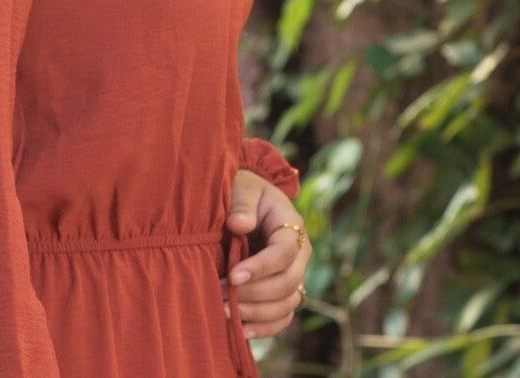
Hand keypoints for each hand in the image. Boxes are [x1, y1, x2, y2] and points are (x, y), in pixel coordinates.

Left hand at [220, 167, 309, 339]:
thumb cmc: (242, 191)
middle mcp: (299, 255)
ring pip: (287, 304)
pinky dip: (266, 328)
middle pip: (288, 283)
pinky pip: (282, 317)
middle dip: (254, 293)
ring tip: (225, 311)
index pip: (284, 253)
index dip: (261, 268)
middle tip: (221, 294)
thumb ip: (241, 203)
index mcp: (292, 226)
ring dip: (256, 312)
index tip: (233, 276)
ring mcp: (294, 275)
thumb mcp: (242, 187)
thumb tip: (239, 225)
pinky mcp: (282, 292)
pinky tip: (242, 332)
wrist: (244, 202)